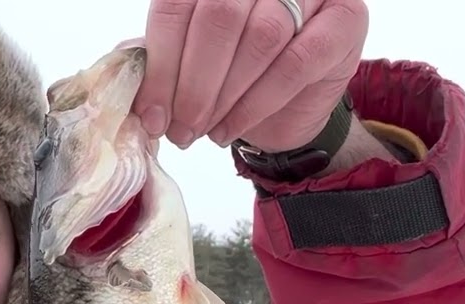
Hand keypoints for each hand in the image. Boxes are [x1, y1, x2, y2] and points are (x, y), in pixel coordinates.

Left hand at [128, 0, 368, 151]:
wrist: (290, 107)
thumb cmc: (235, 78)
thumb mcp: (191, 62)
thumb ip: (159, 54)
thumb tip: (120, 66)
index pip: (178, 5)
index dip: (160, 63)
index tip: (151, 114)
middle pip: (218, 16)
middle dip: (193, 84)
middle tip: (180, 129)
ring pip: (259, 38)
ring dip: (224, 96)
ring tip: (205, 131)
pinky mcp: (344, 20)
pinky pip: (295, 63)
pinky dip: (257, 102)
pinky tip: (233, 127)